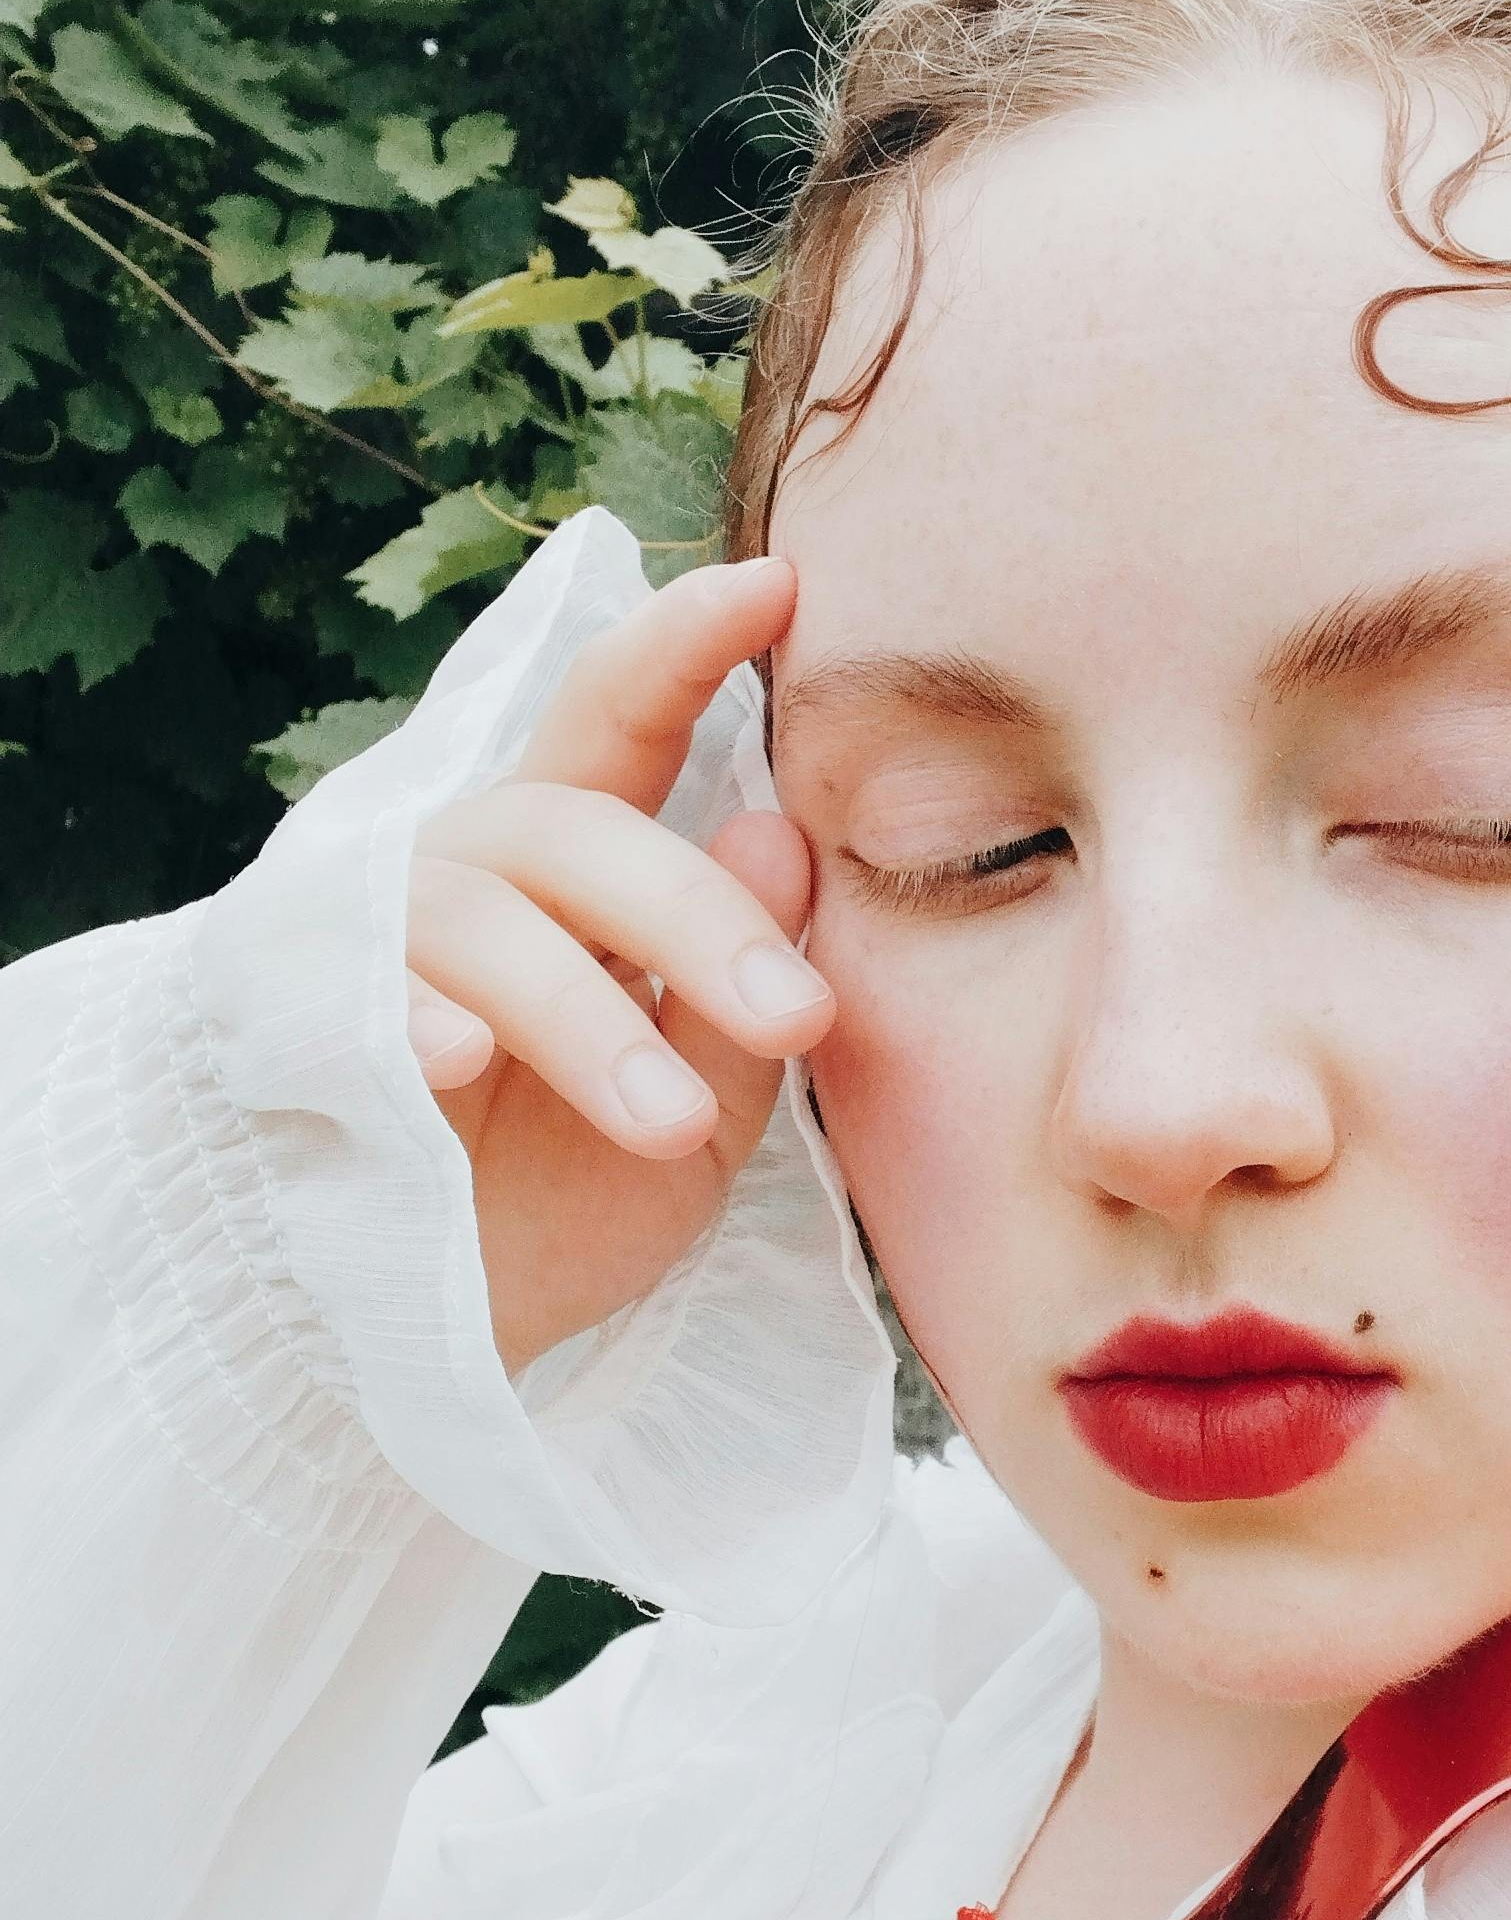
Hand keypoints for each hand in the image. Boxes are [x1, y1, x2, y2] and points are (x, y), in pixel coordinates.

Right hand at [405, 557, 833, 1370]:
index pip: (624, 725)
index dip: (686, 644)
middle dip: (698, 917)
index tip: (777, 582)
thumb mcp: (697, 1118)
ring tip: (663, 1127)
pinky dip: (419, 1019)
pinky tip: (467, 1064)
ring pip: (484, 919)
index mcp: (568, 873)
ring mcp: (377, 943)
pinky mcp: (305, 1027)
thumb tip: (780, 831)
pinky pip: (362, 996)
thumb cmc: (568, 1198)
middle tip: (797, 1019)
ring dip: (587, 1019)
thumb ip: (736, 999)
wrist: (438, 1337)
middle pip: (577, 827)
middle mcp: (467, 873)